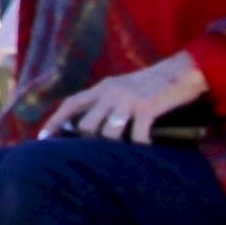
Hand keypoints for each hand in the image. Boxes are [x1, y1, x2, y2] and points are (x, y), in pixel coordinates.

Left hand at [47, 51, 208, 142]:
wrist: (182, 71)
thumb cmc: (151, 84)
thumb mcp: (122, 88)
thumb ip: (105, 102)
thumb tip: (86, 127)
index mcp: (103, 87)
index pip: (71, 104)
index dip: (55, 121)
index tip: (43, 139)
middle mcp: (111, 92)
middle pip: (87, 125)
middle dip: (90, 142)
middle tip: (100, 153)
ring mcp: (128, 100)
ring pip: (108, 133)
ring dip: (115, 146)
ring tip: (125, 150)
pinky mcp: (147, 107)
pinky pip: (137, 136)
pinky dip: (141, 145)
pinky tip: (147, 146)